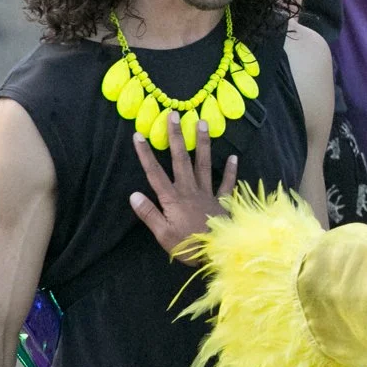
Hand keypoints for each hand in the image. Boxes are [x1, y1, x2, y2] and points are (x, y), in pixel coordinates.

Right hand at [129, 115, 238, 260]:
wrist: (220, 252)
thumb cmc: (188, 245)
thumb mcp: (163, 234)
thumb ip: (149, 214)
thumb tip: (133, 195)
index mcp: (172, 198)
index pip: (154, 173)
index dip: (145, 154)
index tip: (138, 135)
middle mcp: (190, 190)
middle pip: (181, 159)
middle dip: (176, 136)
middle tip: (174, 114)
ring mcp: (208, 193)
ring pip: (203, 164)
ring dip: (202, 143)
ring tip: (202, 123)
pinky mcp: (223, 201)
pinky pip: (228, 183)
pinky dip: (231, 171)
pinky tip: (234, 157)